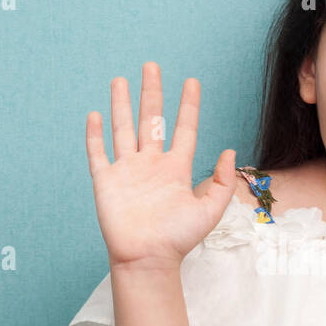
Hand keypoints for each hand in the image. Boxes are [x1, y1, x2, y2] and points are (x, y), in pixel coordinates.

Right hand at [84, 62, 237, 269]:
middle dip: (151, 93)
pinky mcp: (106, 181)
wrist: (148, 259)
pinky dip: (95, 134)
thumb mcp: (211, 210)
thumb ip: (223, 181)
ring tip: (120, 80)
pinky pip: (98, 153)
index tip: (192, 82)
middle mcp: (151, 165)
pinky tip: (96, 114)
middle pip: (150, 120)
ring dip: (121, 104)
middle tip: (151, 66)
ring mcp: (127, 171)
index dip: (188, 105)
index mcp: (176, 169)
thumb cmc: (179, 239)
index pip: (184, 129)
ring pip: (123, 129)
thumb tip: (230, 150)